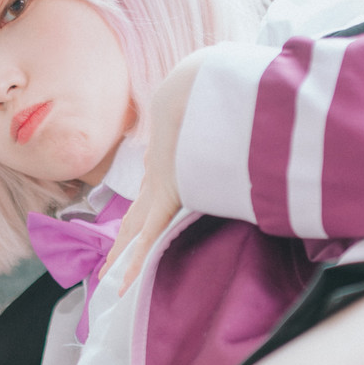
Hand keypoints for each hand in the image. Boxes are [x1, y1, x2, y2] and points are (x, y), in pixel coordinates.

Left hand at [103, 51, 206, 290]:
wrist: (197, 79)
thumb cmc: (212, 91)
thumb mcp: (217, 113)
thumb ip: (227, 122)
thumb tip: (256, 117)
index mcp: (171, 158)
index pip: (154, 190)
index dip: (145, 207)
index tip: (136, 222)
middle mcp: (161, 174)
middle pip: (137, 215)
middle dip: (124, 239)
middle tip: (109, 261)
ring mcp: (160, 186)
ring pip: (136, 231)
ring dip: (123, 255)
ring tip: (107, 278)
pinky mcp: (166, 195)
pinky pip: (149, 237)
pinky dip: (137, 262)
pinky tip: (123, 284)